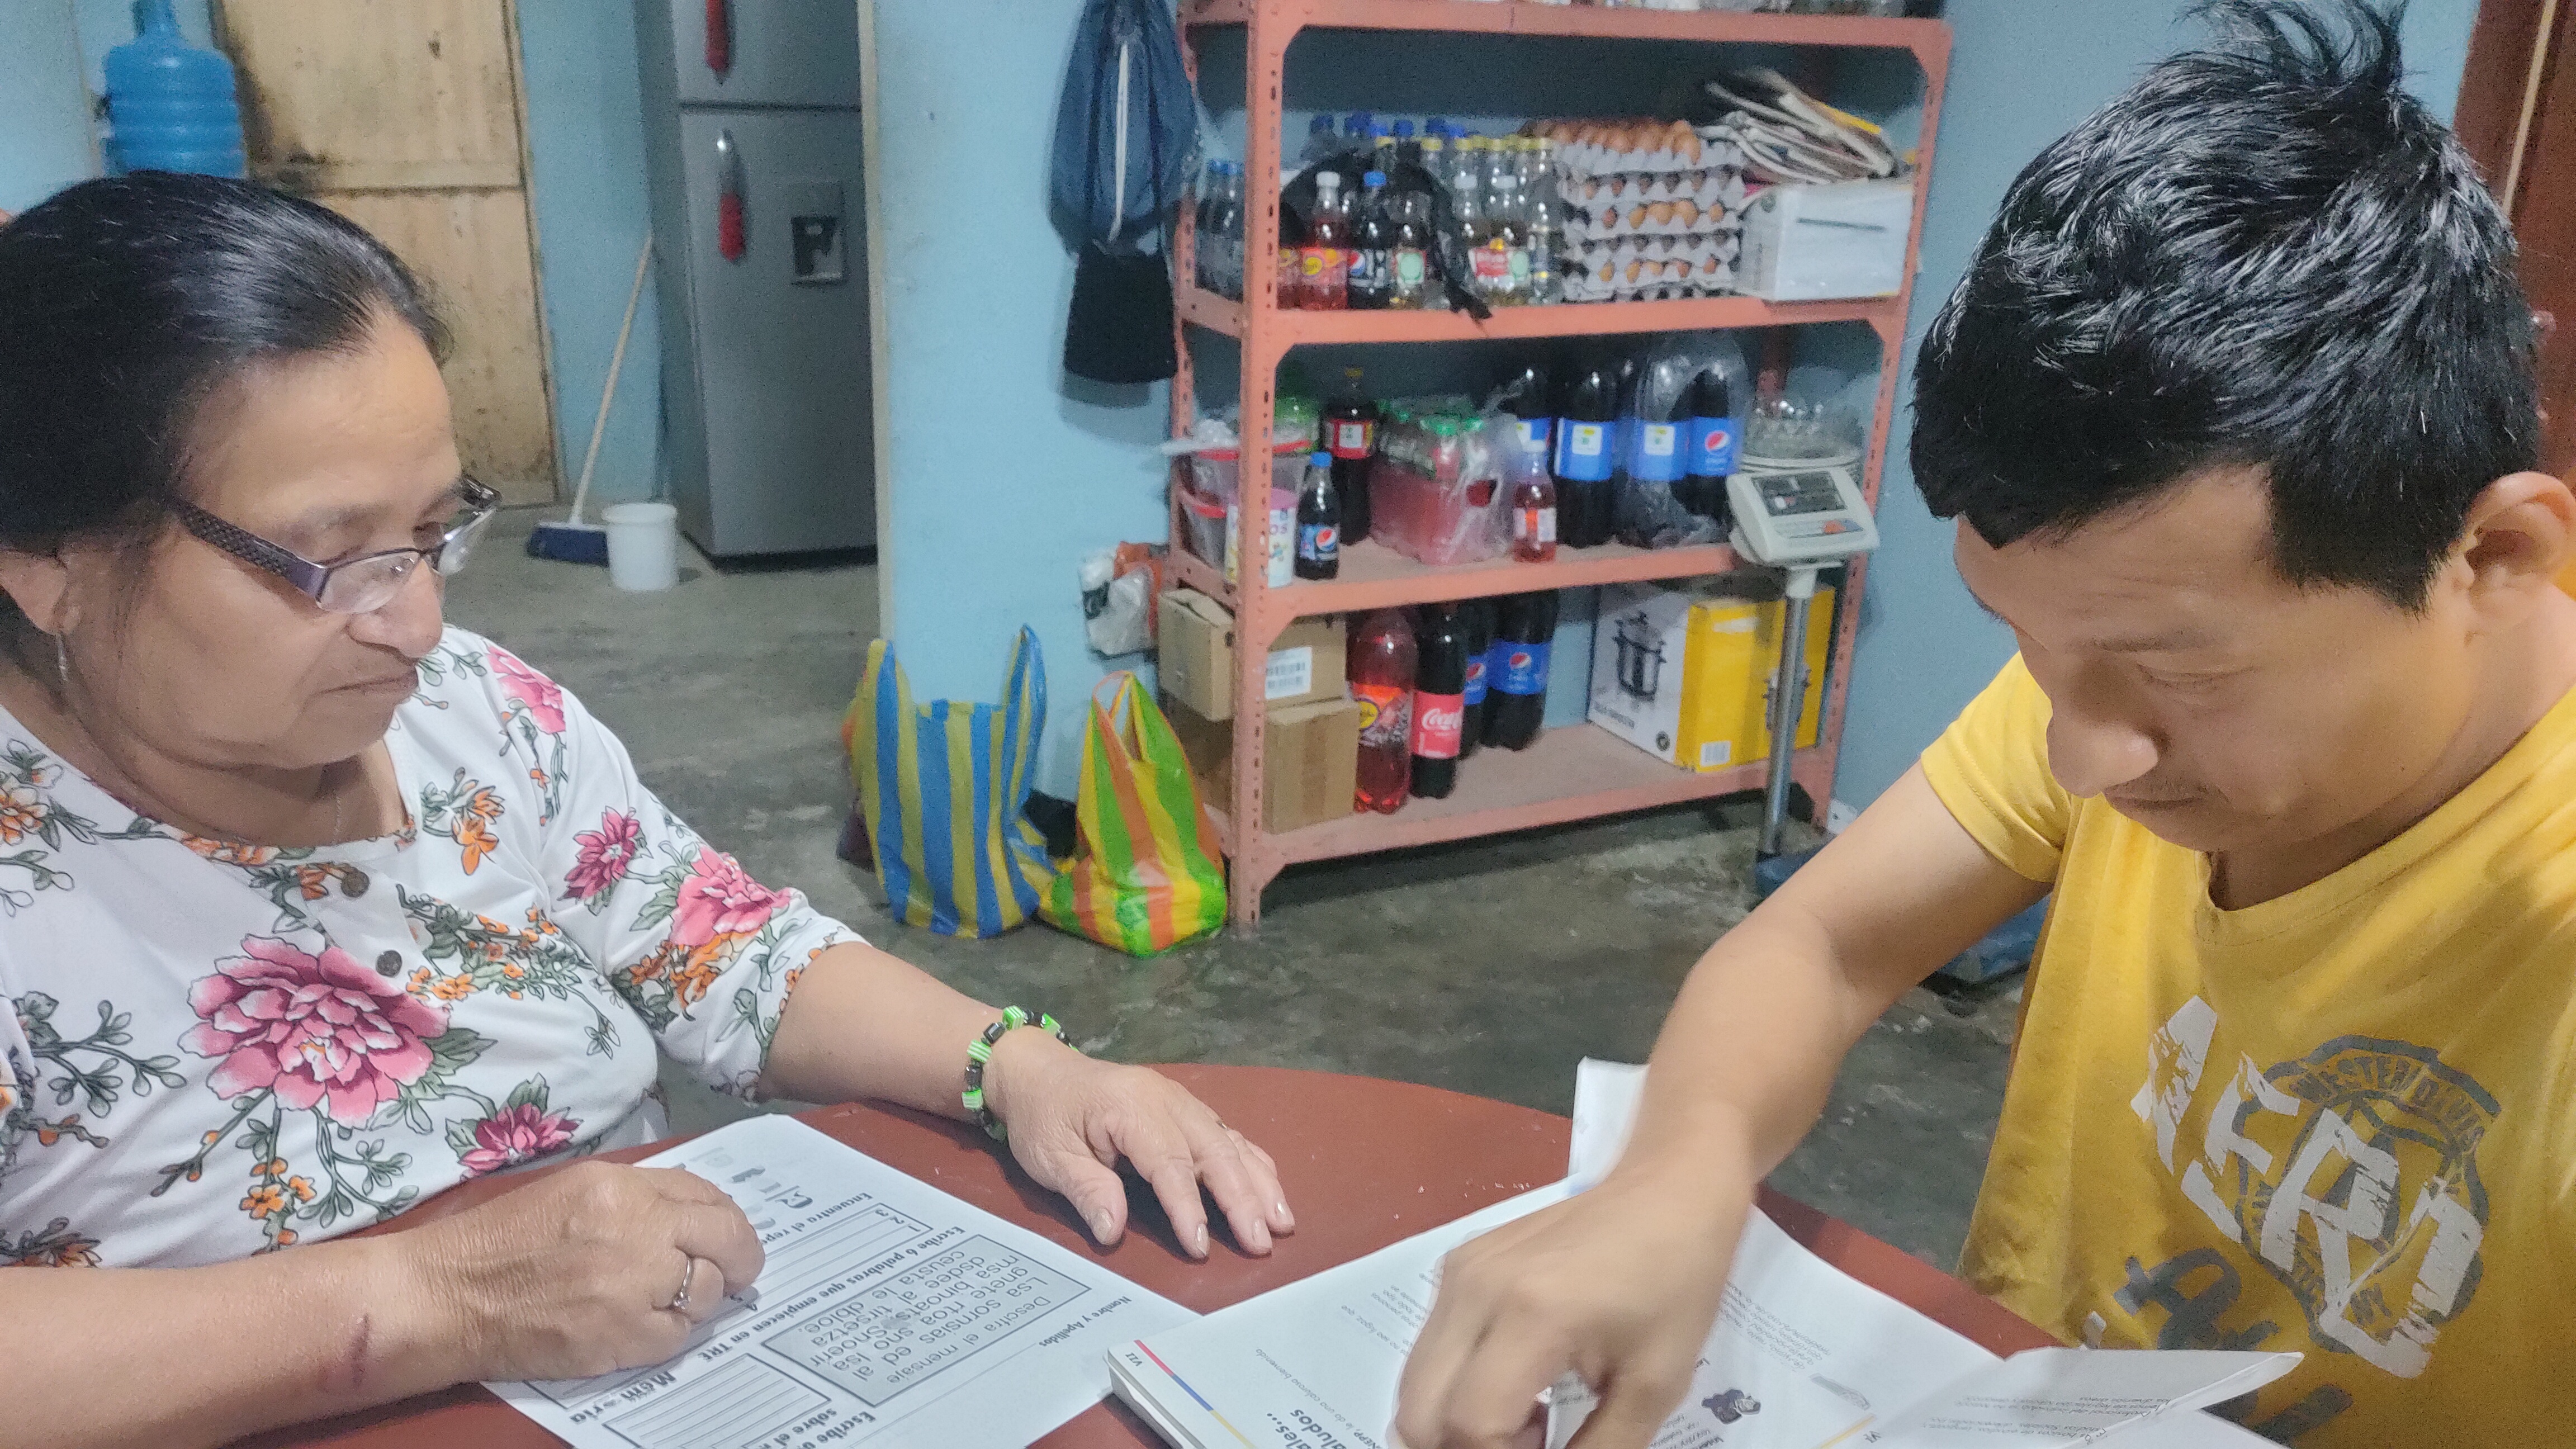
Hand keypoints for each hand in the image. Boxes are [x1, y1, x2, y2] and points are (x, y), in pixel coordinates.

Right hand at [397, 1160, 765, 1382]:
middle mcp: (636, 1230)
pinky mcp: (621, 1337)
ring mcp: (632, 1286)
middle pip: (727, 1239)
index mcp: (623, 1187)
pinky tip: (639, 1326)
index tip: (726, 1235)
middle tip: (738, 1272)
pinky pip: (677, 1337)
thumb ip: (639, 1196)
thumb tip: (696, 1216)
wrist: (448, 1295)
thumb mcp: (574, 1189)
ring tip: (665, 1300)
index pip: (707, 1196)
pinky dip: (668, 1334)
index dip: (725, 1218)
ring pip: (708, 1292)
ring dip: (698, 1297)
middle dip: (741, 1256)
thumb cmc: (503, 1239)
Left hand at [984, 1033, 1296, 1258]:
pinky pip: (1229, 1135)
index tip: (1199, 1245)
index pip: (1168, 1161)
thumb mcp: (1048, 1156)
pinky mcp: (1188, 1110)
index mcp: (1130, 1107)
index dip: (1187, 1206)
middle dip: (1242, 1198)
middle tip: (1260, 1242)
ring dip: (1259, 1183)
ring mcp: (1182, 1102)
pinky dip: (1253, 1165)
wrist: (1040, 1072)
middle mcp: (1167, 1100)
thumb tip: (1114, 1231)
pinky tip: (1271, 1192)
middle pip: (1214, 1149)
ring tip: (1282, 1223)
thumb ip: (1086, 1189)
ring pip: (1230, 1142)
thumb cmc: (1043, 1116)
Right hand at [1393, 1160, 1749, 1448]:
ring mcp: (1458, 1272)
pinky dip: (1456, 1388)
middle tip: (1532, 1445)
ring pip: (1415, 1385)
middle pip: (1420, 1413)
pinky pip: (1429, 1350)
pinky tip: (1518, 1383)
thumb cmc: (1677, 1283)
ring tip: (1528, 1419)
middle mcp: (1476, 1289)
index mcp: (1531, 1315)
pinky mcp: (1457, 1264)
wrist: (1668, 1190)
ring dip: (1456, 1423)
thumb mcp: (1653, 1386)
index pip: (1471, 1425)